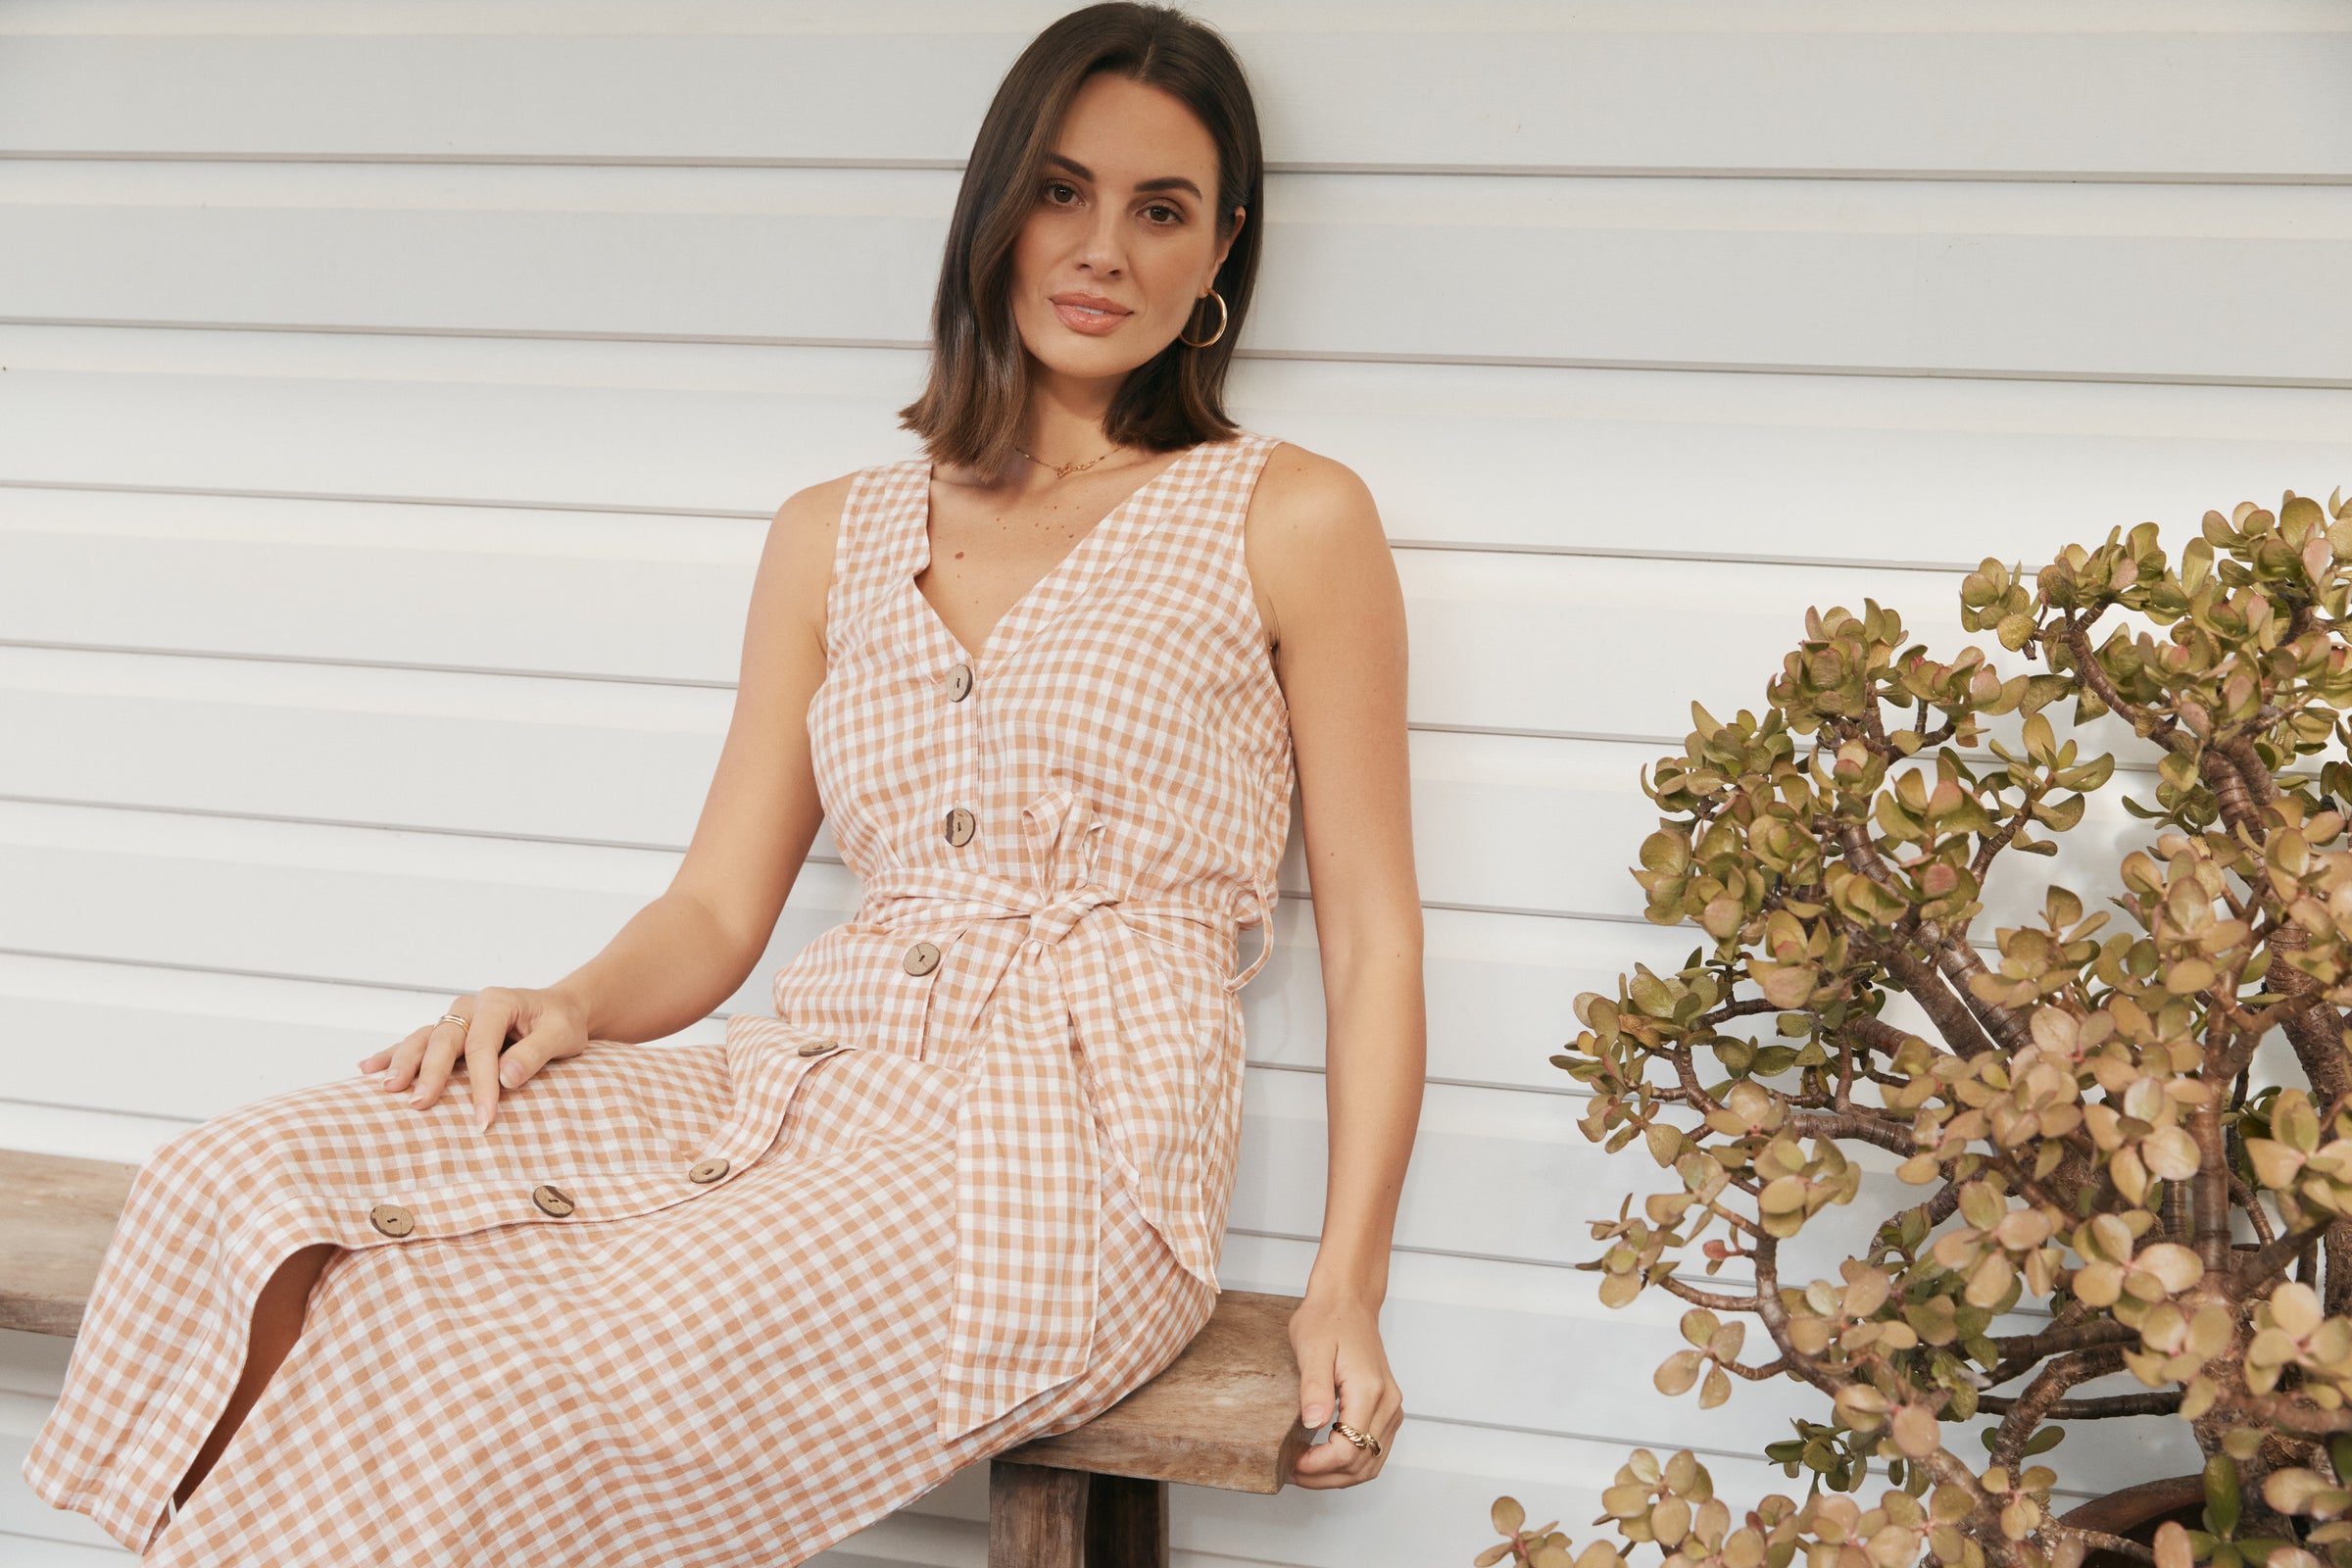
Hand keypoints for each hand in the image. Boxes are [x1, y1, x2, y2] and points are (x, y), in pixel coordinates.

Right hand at [357, 986, 590, 1131]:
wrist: (559, 1010)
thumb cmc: (561, 1022)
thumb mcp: (561, 1034)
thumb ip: (535, 1053)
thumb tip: (507, 1078)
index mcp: (498, 1002)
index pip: (482, 1046)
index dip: (481, 1083)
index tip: (483, 1117)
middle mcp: (470, 1006)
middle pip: (445, 1039)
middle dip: (432, 1073)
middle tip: (420, 1104)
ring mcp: (456, 1017)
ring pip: (423, 1038)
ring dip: (404, 1063)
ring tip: (388, 1088)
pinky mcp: (449, 1031)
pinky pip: (416, 1041)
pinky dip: (392, 1054)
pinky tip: (368, 1069)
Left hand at [1286, 1286, 1401, 1487]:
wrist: (1348, 1301)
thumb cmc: (1327, 1320)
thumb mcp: (1311, 1349)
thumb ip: (1314, 1389)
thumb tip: (1313, 1424)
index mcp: (1369, 1390)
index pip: (1349, 1449)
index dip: (1319, 1465)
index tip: (1292, 1462)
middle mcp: (1388, 1403)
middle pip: (1362, 1463)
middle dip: (1326, 1477)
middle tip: (1293, 1473)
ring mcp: (1391, 1407)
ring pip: (1371, 1462)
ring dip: (1339, 1475)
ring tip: (1307, 1471)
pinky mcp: (1387, 1408)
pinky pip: (1375, 1449)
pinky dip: (1351, 1463)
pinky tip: (1325, 1459)